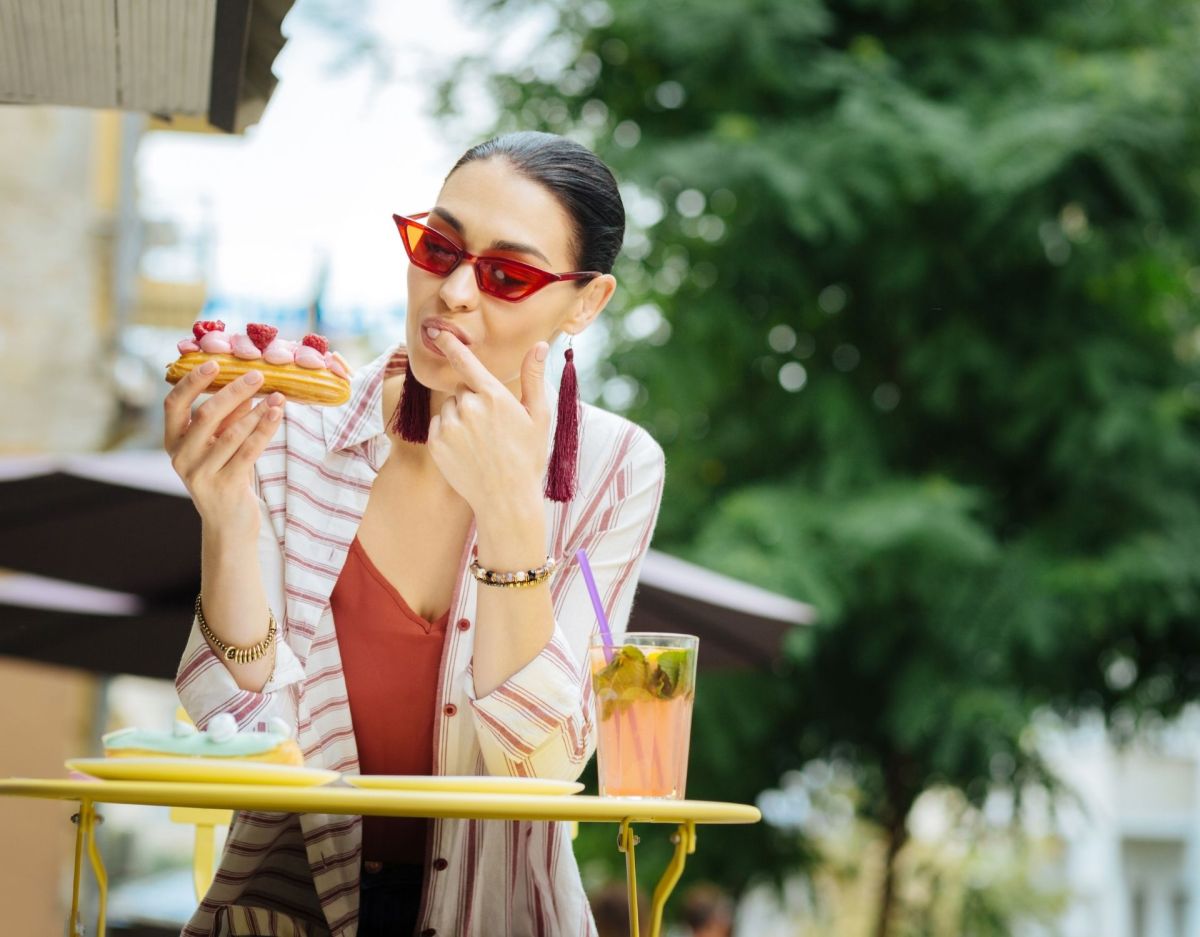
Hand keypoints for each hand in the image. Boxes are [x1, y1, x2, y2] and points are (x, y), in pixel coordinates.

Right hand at [163, 364, 282, 536]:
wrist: (228, 525)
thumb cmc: (225, 475)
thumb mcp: (221, 443)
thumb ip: (228, 417)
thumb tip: (246, 382)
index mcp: (173, 442)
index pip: (174, 404)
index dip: (192, 382)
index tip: (214, 363)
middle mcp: (181, 458)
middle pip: (206, 415)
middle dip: (234, 391)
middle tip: (258, 375)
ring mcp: (200, 474)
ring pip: (231, 433)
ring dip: (257, 411)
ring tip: (277, 396)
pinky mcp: (224, 486)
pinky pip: (247, 452)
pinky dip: (264, 430)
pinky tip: (276, 415)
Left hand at [426, 329, 549, 515]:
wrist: (506, 499)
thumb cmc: (528, 458)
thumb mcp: (539, 417)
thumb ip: (534, 378)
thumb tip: (540, 346)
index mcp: (495, 396)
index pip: (466, 362)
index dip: (450, 344)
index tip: (436, 330)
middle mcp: (469, 407)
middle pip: (462, 390)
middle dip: (473, 400)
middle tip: (492, 428)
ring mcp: (450, 426)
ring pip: (449, 408)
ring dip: (460, 417)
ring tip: (480, 442)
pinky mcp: (437, 443)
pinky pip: (438, 426)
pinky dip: (448, 433)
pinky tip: (467, 451)